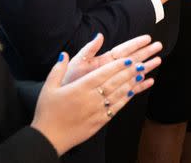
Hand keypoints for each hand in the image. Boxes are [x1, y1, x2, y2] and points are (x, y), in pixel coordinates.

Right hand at [31, 48, 159, 154]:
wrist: (48, 138)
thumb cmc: (47, 112)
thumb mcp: (49, 88)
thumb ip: (58, 69)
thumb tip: (64, 53)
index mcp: (80, 88)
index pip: (102, 74)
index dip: (117, 66)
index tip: (128, 58)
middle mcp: (91, 98)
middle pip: (114, 82)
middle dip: (130, 71)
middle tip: (142, 62)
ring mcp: (97, 110)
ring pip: (118, 94)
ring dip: (132, 83)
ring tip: (142, 74)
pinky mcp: (100, 121)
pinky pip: (117, 108)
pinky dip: (126, 98)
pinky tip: (133, 91)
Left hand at [63, 33, 161, 85]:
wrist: (62, 104)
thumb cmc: (67, 82)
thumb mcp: (76, 63)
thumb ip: (89, 50)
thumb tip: (99, 35)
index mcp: (103, 61)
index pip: (123, 50)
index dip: (135, 44)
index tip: (147, 38)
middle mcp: (110, 70)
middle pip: (132, 59)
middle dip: (145, 53)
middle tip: (159, 46)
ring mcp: (113, 82)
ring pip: (133, 73)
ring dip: (146, 67)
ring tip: (158, 61)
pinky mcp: (114, 94)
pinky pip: (130, 89)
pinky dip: (140, 86)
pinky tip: (150, 81)